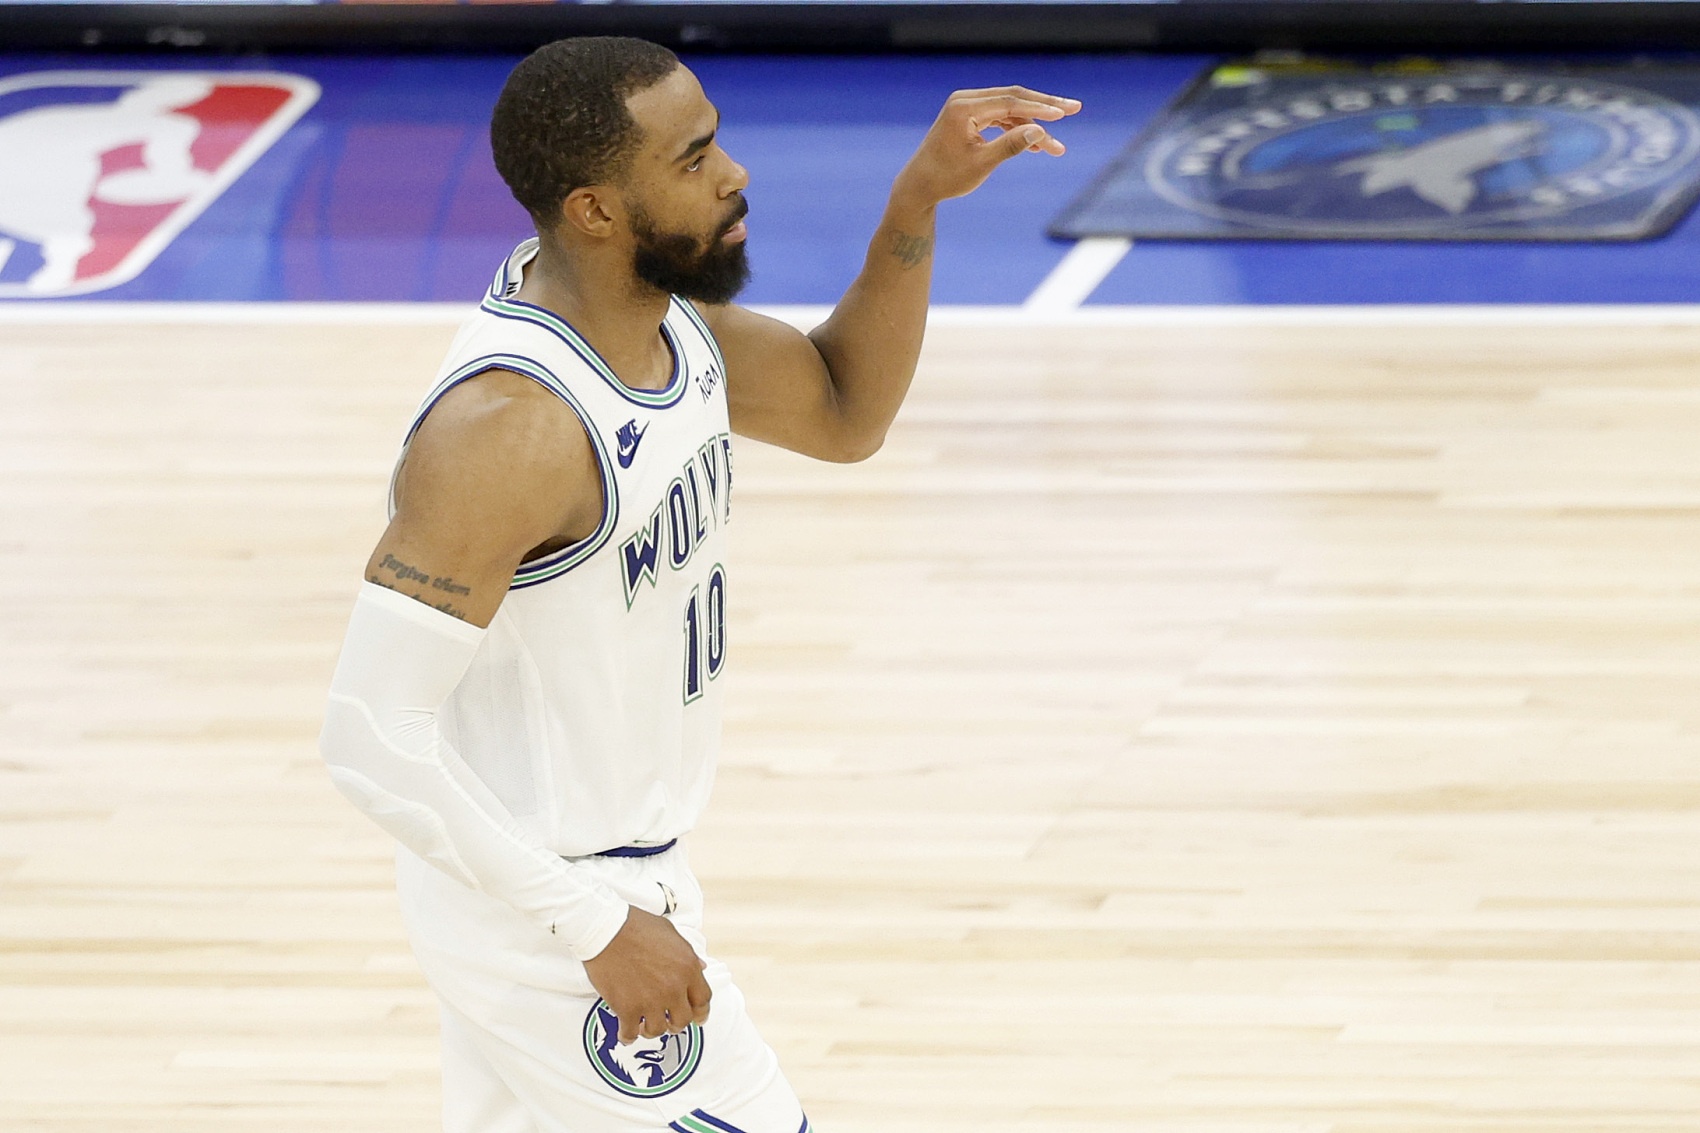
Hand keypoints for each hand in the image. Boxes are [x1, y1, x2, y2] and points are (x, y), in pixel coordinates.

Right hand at [581, 907, 711, 1041]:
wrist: (606, 929)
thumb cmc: (636, 926)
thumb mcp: (670, 933)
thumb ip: (687, 954)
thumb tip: (700, 967)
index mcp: (687, 968)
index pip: (703, 1000)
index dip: (701, 1012)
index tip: (697, 1019)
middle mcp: (673, 988)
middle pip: (683, 1020)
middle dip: (676, 1023)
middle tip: (668, 1022)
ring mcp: (650, 1001)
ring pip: (658, 1030)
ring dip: (651, 1030)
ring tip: (644, 1025)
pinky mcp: (627, 1008)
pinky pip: (630, 1033)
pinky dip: (628, 1036)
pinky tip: (625, 1034)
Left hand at [893, 86, 1080, 207]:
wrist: (919, 186)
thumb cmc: (947, 177)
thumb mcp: (982, 164)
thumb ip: (1011, 145)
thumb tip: (1040, 130)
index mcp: (963, 108)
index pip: (1009, 101)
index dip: (1039, 107)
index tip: (1064, 114)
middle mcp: (965, 100)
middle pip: (1013, 97)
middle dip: (1045, 106)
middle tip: (1075, 108)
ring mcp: (967, 107)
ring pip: (1010, 110)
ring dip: (1033, 126)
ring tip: (1056, 147)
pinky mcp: (970, 117)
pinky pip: (1001, 118)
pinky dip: (1018, 130)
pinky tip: (1038, 144)